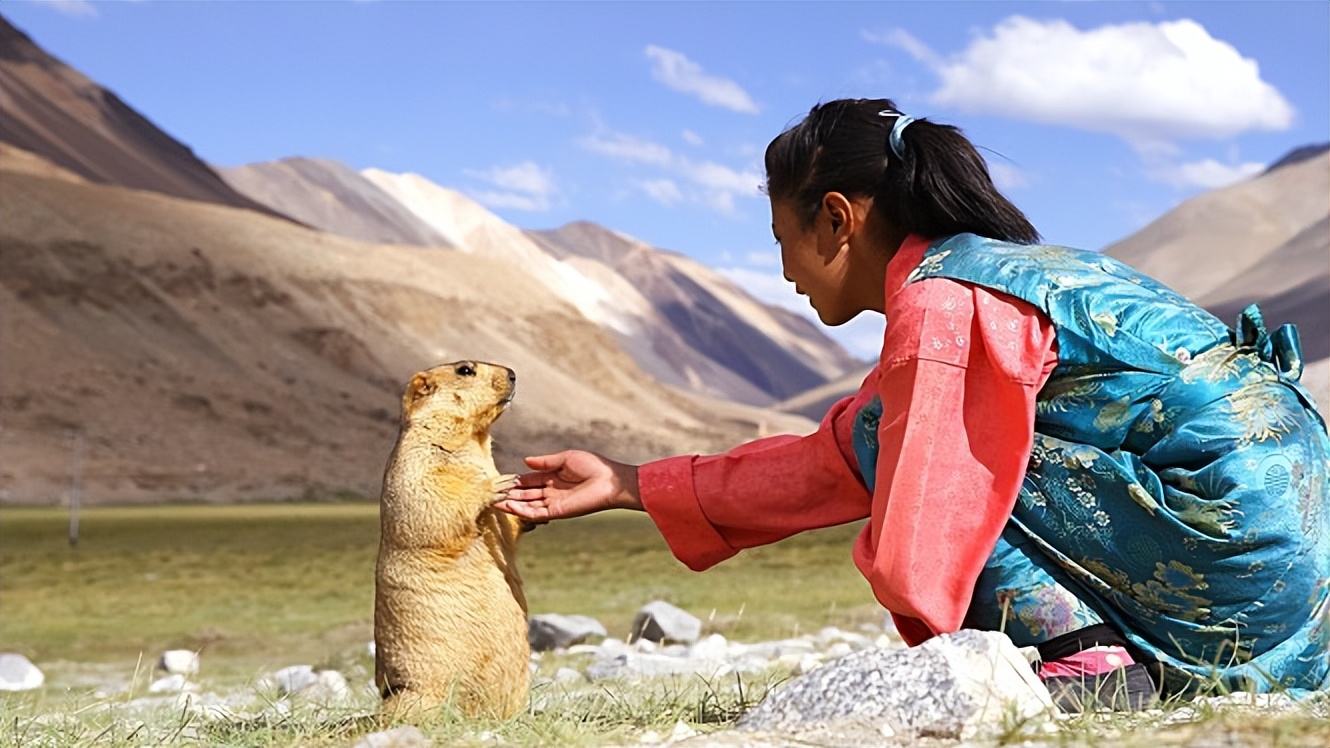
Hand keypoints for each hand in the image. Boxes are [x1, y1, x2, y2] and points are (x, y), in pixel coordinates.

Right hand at [492, 450, 641, 520]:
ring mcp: (553, 502)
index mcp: (553, 477)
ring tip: (493, 501)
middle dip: (508, 494)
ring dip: (510, 503)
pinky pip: (535, 513)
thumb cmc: (594, 467)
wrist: (610, 481)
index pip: (528, 481)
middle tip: (490, 493)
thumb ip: (545, 462)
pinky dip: (521, 510)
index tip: (498, 481)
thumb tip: (525, 461)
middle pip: (524, 494)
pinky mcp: (557, 512)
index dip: (513, 481)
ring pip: (527, 505)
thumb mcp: (565, 459)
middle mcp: (551, 491)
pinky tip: (509, 505)